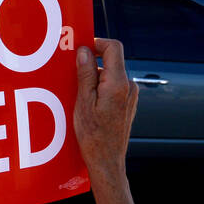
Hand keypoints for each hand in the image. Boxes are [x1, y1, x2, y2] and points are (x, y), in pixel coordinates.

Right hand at [73, 38, 136, 187]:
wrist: (107, 161)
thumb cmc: (93, 136)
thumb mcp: (83, 103)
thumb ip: (85, 74)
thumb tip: (84, 51)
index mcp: (118, 84)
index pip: (113, 47)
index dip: (97, 42)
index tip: (81, 48)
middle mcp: (129, 87)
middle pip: (111, 60)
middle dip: (91, 62)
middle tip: (72, 72)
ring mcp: (131, 96)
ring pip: (111, 74)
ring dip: (94, 77)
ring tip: (78, 94)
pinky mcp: (128, 104)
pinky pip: (113, 87)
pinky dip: (100, 88)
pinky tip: (88, 103)